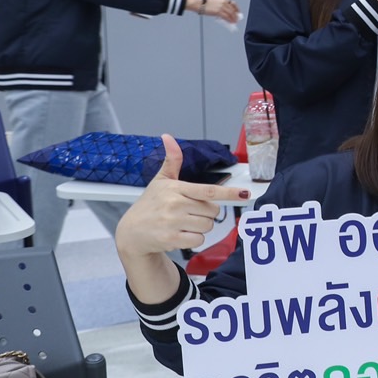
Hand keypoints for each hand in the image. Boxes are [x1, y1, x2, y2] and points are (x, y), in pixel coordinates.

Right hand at [115, 134, 252, 257]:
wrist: (131, 232)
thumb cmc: (149, 204)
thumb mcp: (160, 181)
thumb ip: (171, 161)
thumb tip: (168, 137)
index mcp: (176, 188)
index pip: (208, 191)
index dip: (229, 193)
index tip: (245, 194)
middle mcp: (175, 205)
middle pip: (212, 211)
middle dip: (206, 213)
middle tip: (188, 212)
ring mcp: (173, 223)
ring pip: (207, 226)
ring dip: (200, 227)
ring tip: (182, 224)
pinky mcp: (171, 239)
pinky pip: (198, 240)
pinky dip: (193, 240)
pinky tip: (179, 235)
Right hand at [197, 0, 241, 22]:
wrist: (199, 3)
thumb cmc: (205, 2)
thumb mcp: (216, 0)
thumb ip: (222, 4)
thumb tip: (226, 12)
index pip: (233, 4)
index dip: (237, 9)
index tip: (238, 13)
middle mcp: (224, 2)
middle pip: (233, 10)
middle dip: (236, 15)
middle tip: (237, 19)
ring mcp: (222, 7)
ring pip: (231, 14)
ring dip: (233, 18)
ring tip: (234, 21)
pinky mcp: (218, 12)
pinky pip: (226, 17)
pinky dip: (229, 20)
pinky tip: (230, 22)